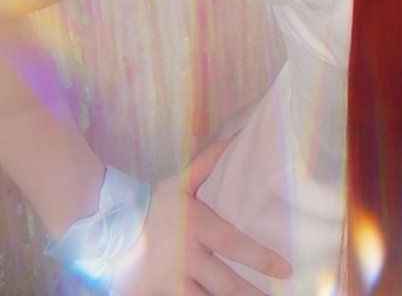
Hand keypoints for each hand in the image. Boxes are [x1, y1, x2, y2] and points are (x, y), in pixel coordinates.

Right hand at [111, 136, 291, 295]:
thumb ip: (210, 160)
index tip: (285, 269)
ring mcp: (169, 283)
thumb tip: (239, 133)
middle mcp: (186, 259)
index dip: (261, 259)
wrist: (104, 228)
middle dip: (251, 295)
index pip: (235, 244)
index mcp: (197, 228)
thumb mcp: (181, 181)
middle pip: (225, 284)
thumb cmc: (151, 204)